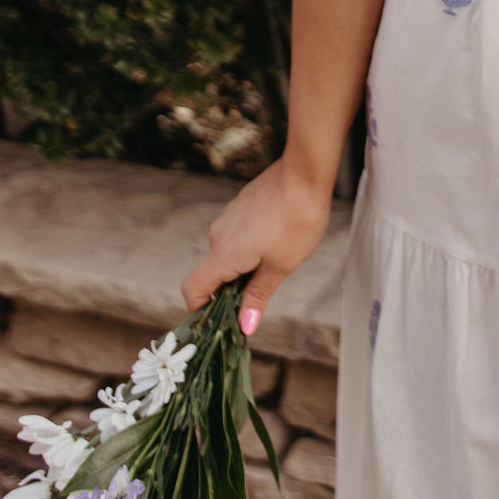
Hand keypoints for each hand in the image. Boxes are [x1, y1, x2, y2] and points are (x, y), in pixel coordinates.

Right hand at [179, 155, 334, 337]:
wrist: (306, 171)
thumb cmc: (296, 219)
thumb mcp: (281, 266)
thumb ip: (258, 296)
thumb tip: (245, 327)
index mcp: (223, 254)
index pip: (192, 289)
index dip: (201, 308)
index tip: (224, 317)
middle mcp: (218, 235)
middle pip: (213, 273)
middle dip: (233, 288)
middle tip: (266, 289)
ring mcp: (229, 217)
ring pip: (228, 253)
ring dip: (245, 265)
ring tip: (279, 258)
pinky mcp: (241, 205)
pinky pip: (238, 235)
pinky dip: (251, 245)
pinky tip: (279, 237)